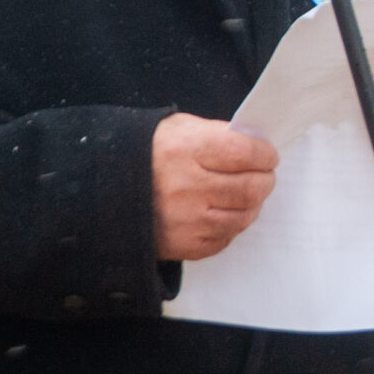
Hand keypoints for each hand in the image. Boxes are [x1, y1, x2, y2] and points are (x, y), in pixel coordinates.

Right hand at [152, 113, 277, 259]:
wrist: (105, 188)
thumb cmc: (147, 154)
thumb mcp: (178, 129)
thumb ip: (218, 134)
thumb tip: (256, 145)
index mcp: (183, 150)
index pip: (244, 152)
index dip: (264, 154)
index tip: (268, 155)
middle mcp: (184, 187)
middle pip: (250, 188)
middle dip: (265, 180)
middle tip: (264, 176)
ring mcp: (184, 220)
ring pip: (243, 216)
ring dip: (252, 205)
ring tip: (245, 195)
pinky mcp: (182, 245)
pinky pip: (224, 238)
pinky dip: (231, 225)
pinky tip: (223, 212)